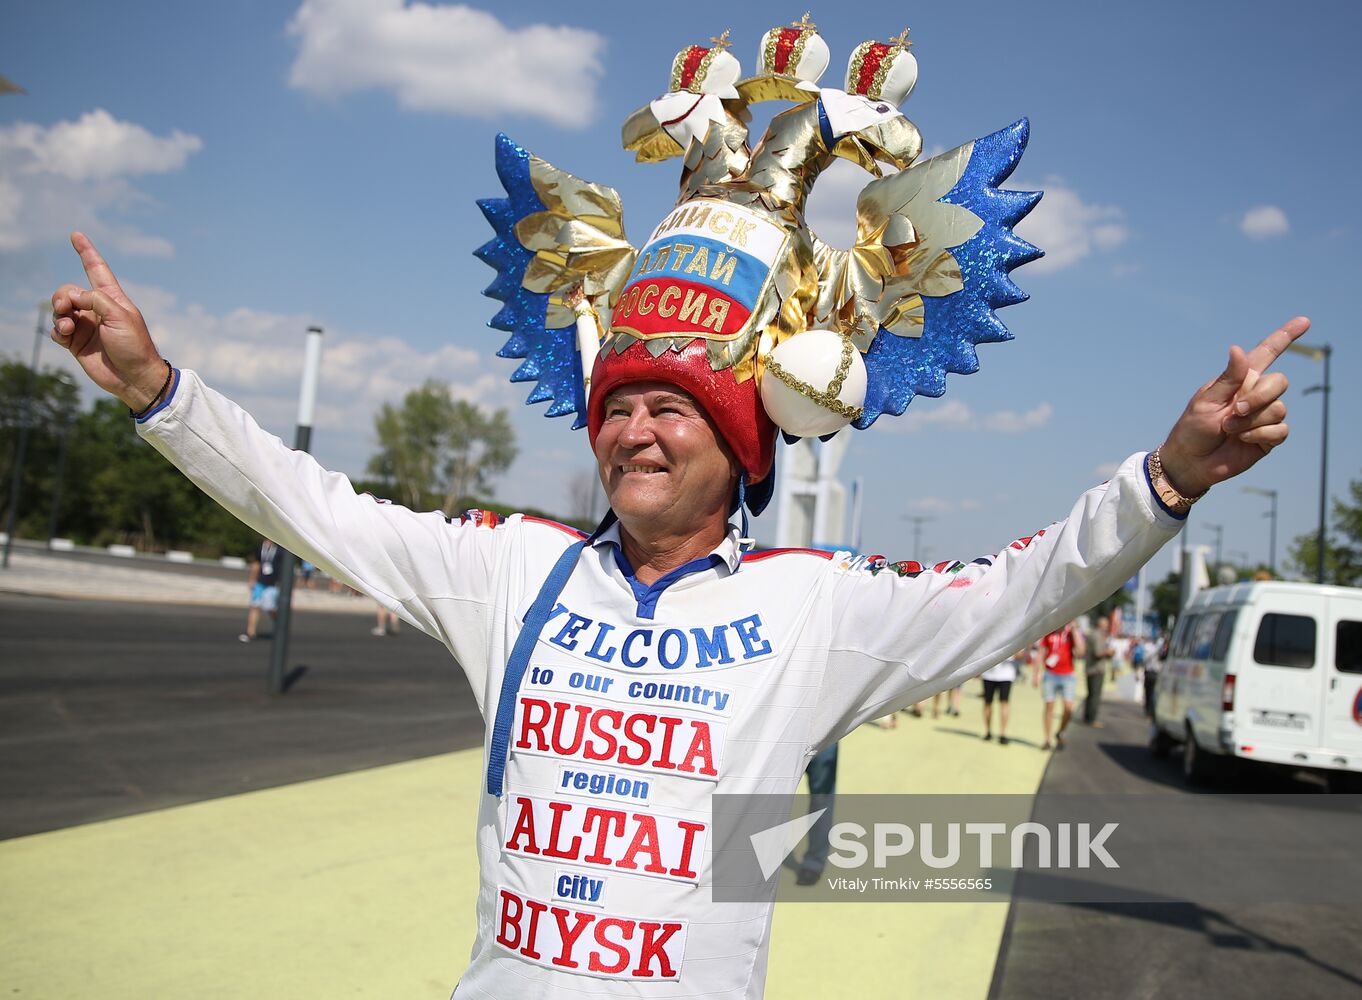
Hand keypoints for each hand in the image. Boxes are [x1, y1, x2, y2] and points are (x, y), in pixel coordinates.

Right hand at [50, 232, 166, 410]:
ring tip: (67, 326)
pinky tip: (64, 335)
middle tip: (66, 306)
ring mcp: (85, 326)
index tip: (76, 234)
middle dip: (62, 295)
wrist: (134, 378)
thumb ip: (95, 300)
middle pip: (68, 291)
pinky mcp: (76, 343)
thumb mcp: (120, 316)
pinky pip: (56, 329)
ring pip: (59, 309)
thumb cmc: (134, 346)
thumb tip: (73, 297)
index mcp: (112, 299)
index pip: (96, 269)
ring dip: (58, 314)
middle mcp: (96, 310)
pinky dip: (56, 330)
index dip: (86, 252)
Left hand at [1157, 317, 1309, 496]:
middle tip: (1234, 410)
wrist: (1192, 461)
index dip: (1286, 336)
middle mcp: (1256, 394)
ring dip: (1252, 420)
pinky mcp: (1270, 436)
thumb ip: (1228, 378)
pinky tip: (1243, 439)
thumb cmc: (1193, 428)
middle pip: (1279, 382)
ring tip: (1229, 428)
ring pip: (1279, 407)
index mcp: (1240, 379)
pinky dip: (1260, 434)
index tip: (1304, 321)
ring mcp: (1265, 415)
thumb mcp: (1206, 401)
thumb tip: (1237, 348)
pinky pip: (1281, 429)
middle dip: (1258, 396)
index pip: (1267, 353)